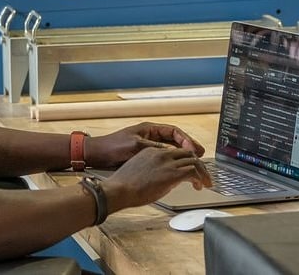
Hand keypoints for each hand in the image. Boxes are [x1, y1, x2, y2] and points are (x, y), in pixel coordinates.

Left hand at [85, 121, 205, 168]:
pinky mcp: (144, 156)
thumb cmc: (112, 147)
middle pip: (175, 140)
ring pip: (171, 149)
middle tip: (200, 155)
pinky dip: (172, 162)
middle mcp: (151, 136)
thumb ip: (154, 148)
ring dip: (182, 155)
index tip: (195, 149)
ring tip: (194, 163)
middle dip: (188, 147)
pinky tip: (178, 168)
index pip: (174, 132)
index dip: (187, 140)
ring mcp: (148, 146)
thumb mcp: (135, 146)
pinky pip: (164, 157)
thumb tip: (171, 153)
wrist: (98, 155)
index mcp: (149, 129)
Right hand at [104, 147, 211, 209]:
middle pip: (188, 153)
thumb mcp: (139, 171)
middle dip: (198, 165)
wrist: (119, 189)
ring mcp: (167, 163)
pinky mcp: (172, 174)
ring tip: (205, 182)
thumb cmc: (123, 186)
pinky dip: (199, 178)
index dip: (185, 160)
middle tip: (203, 175)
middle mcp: (161, 154)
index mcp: (151, 151)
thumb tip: (162, 180)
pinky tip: (199, 186)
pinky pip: (193, 172)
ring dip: (202, 172)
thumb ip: (152, 171)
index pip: (175, 151)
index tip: (189, 170)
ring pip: (194, 161)